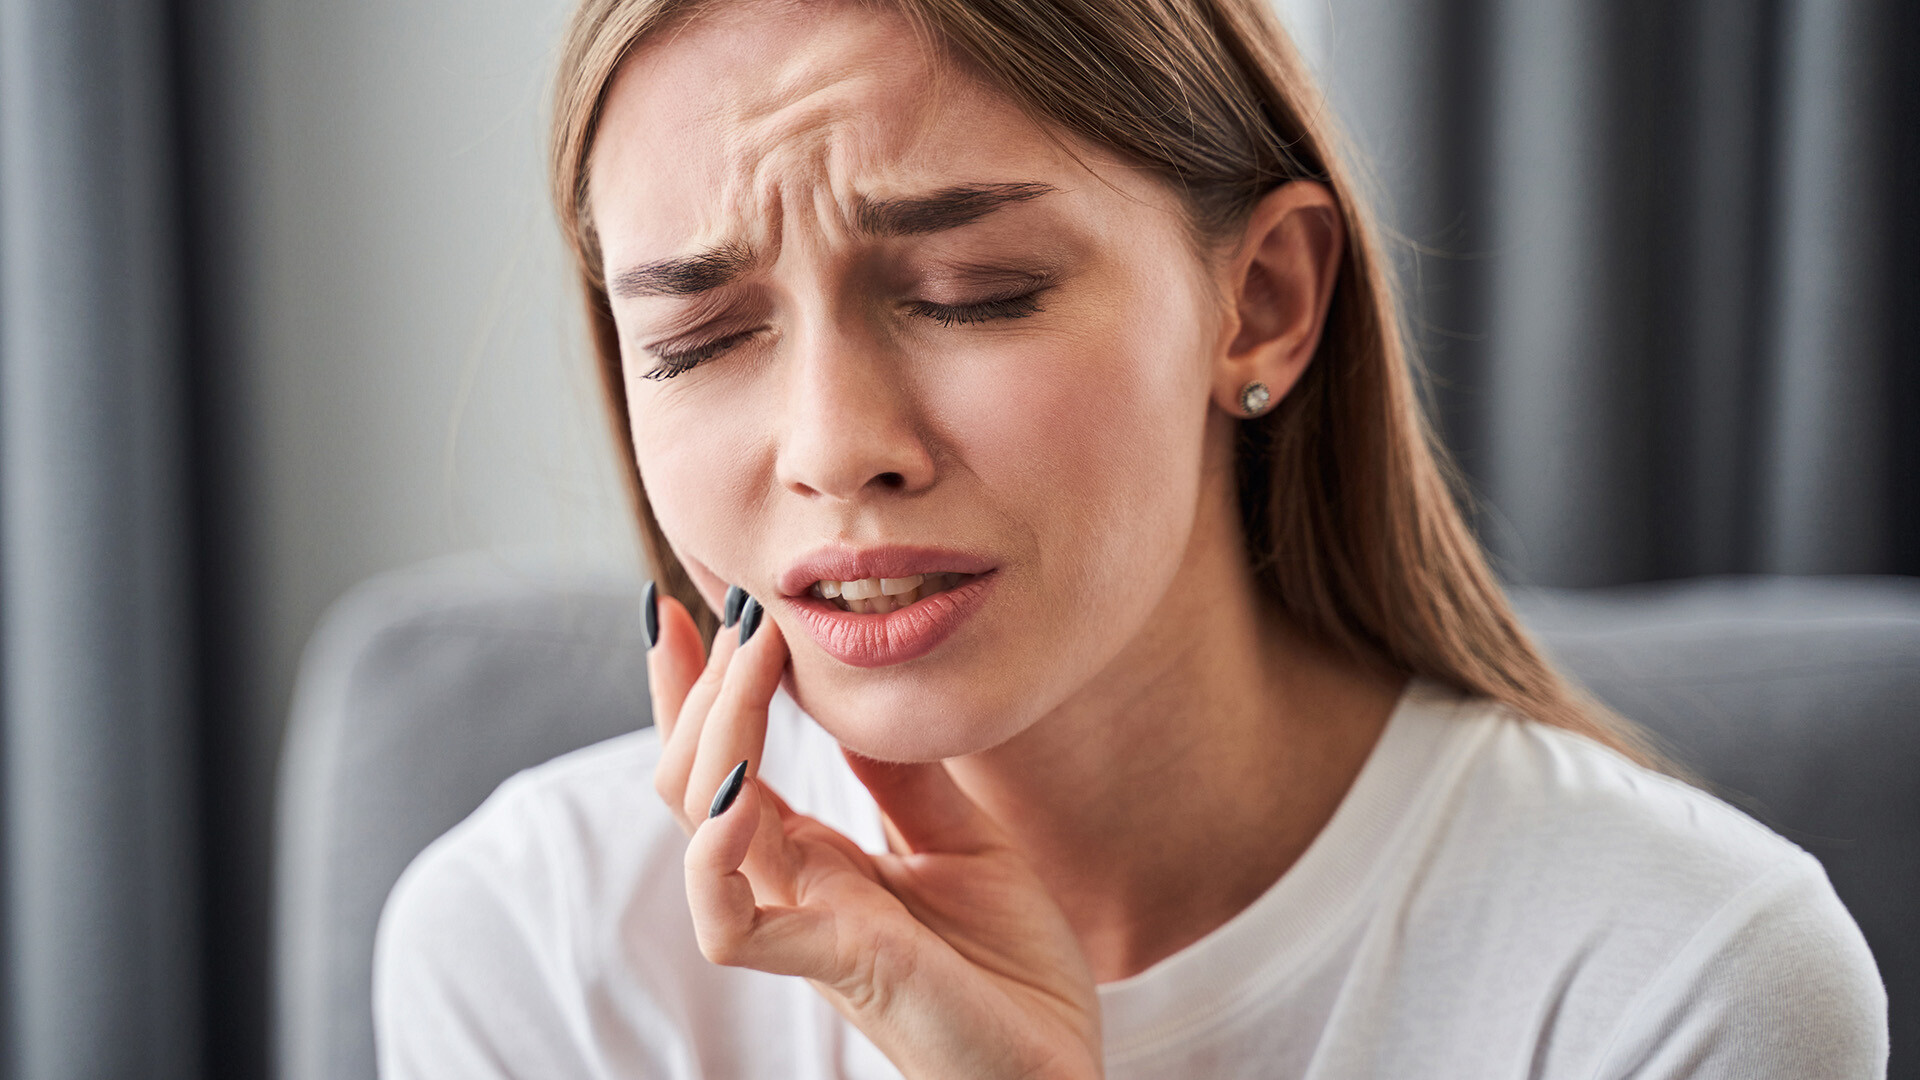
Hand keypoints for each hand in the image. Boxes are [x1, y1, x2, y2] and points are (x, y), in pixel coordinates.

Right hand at [647, 591, 1103, 1079]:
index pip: (726, 760)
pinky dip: (715, 852)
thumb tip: (857, 685)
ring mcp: (803, 926)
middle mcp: (792, 887)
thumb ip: (902, 775)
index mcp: (817, 859)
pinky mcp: (832, 965)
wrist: (1060, 1068)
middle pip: (692, 778)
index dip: (698, 686)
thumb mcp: (963, 839)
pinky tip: (741, 789)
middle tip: (736, 606)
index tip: (691, 600)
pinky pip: (729, 918)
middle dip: (699, 685)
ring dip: (712, 732)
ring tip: (749, 657)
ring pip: (700, 825)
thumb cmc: (1011, 971)